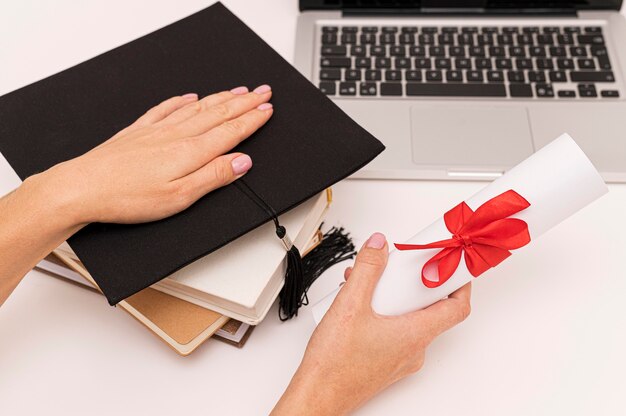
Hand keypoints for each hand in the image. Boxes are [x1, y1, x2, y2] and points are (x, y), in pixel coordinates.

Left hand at [29, 84, 273, 224]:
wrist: (82, 188)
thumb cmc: (128, 197)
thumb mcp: (180, 197)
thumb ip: (213, 177)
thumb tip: (241, 162)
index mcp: (190, 152)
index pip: (230, 131)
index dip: (252, 119)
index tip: (267, 109)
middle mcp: (175, 135)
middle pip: (218, 114)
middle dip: (244, 101)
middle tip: (262, 91)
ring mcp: (156, 131)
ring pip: (196, 108)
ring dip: (220, 98)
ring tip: (237, 90)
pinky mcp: (138, 132)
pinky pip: (165, 108)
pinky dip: (181, 101)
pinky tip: (188, 97)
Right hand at [273, 233, 471, 415]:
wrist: (318, 395)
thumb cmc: (334, 365)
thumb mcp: (350, 304)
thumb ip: (368, 269)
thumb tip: (379, 245)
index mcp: (415, 335)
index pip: (456, 307)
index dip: (460, 282)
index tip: (453, 264)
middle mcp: (414, 349)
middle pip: (430, 308)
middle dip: (413, 283)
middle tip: (399, 268)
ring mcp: (401, 358)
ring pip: (409, 319)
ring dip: (392, 297)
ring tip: (364, 286)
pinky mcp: (387, 362)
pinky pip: (396, 331)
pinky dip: (384, 312)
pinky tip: (358, 306)